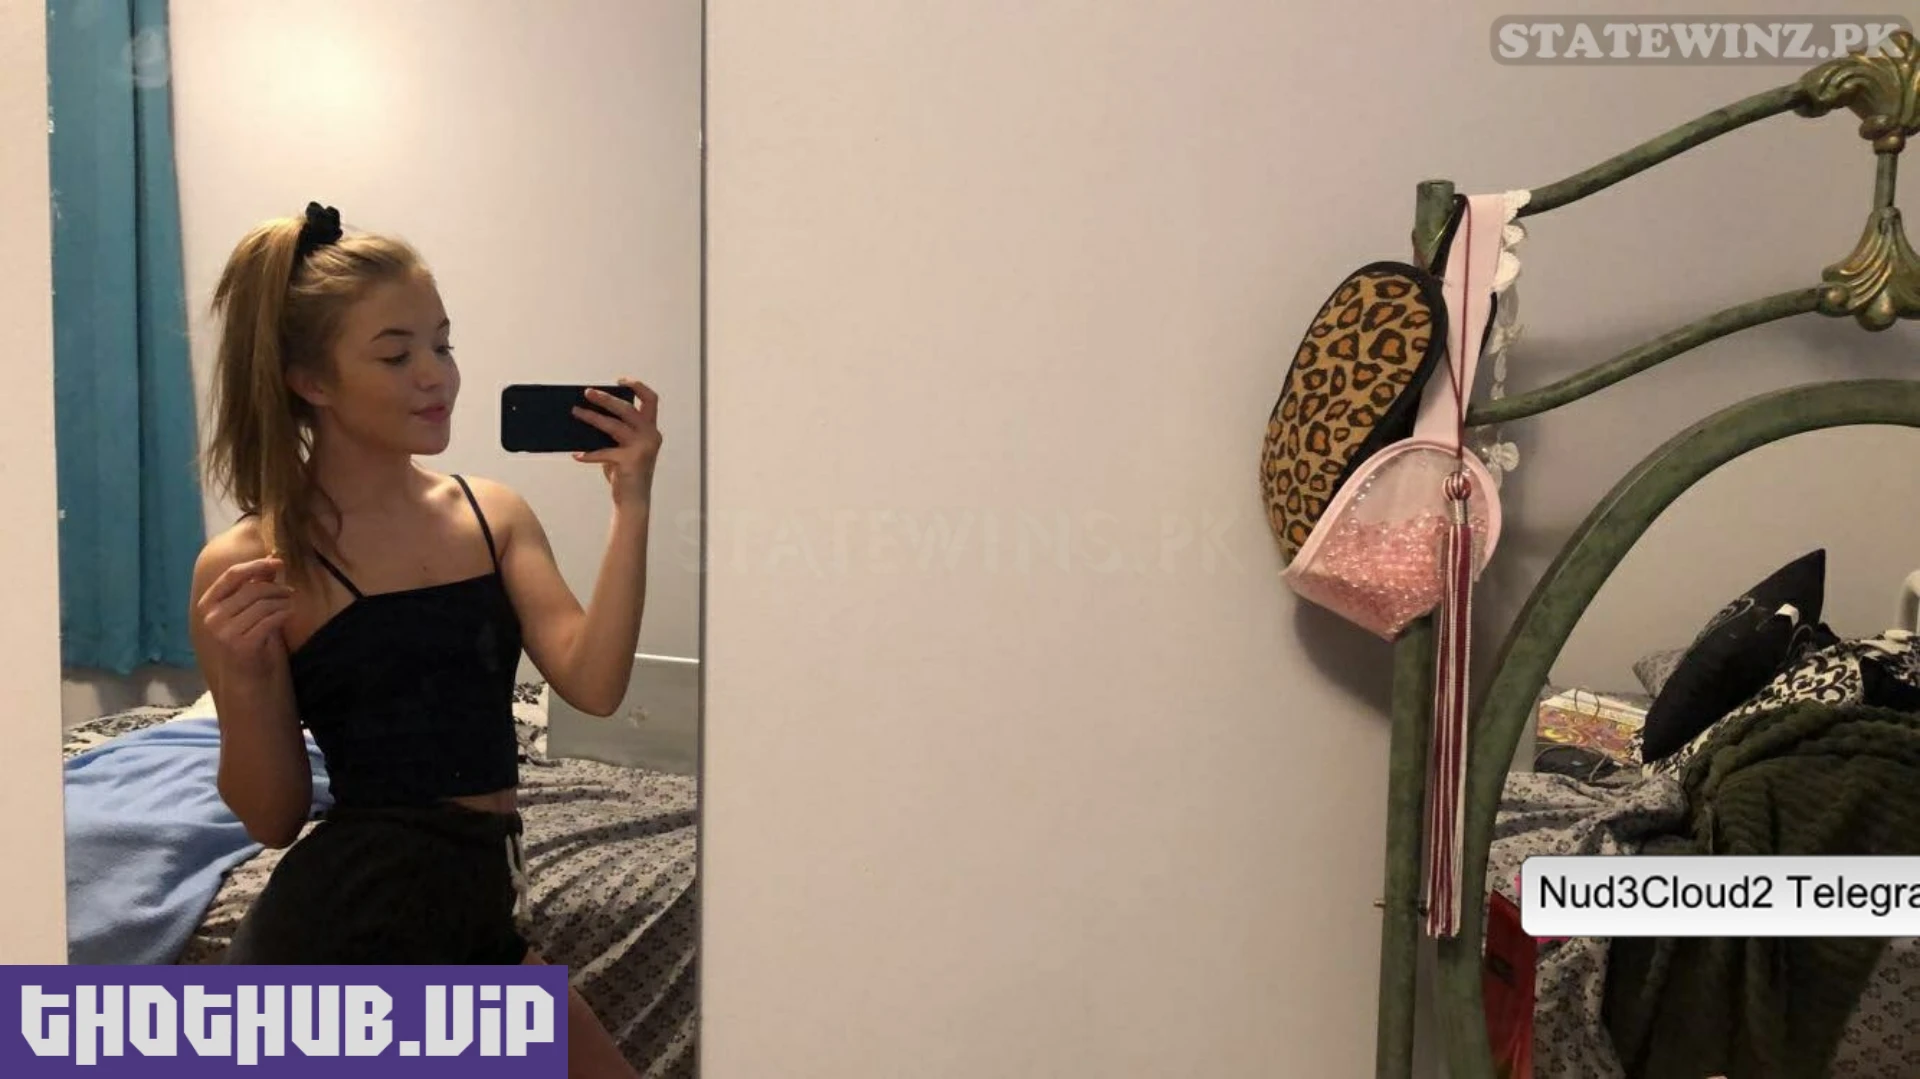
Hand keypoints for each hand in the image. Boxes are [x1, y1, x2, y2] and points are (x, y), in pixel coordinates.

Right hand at [197, 557, 294, 675]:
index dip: (257, 565)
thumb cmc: (248, 635)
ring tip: (289, 603)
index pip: (232, 575)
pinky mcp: (242, 645)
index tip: (278, 562)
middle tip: (290, 591)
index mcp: (208, 603)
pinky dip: (284, 613)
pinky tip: (288, 613)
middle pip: (252, 589)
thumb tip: (272, 558)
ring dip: (283, 601)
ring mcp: (225, 632)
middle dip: (275, 587)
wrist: (246, 674)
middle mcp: (212, 617)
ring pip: (263, 604)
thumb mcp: (248, 608)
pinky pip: (270, 620)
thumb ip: (256, 583)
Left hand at [572, 379, 661, 507]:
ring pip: (614, 426)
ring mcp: (642, 448)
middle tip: (587, 393)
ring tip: (576, 412)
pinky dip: (588, 454)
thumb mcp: (624, 448)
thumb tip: (590, 414)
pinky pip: (604, 452)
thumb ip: (615, 432)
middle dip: (606, 398)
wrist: (633, 500)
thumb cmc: (627, 473)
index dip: (637, 386)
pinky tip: (577, 454)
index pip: (650, 400)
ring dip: (592, 418)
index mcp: (651, 430)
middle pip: (627, 409)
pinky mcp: (630, 461)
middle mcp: (650, 436)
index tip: (620, 381)